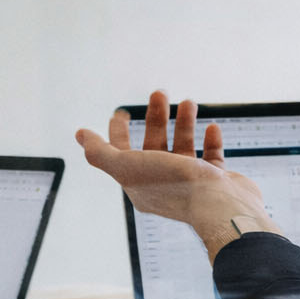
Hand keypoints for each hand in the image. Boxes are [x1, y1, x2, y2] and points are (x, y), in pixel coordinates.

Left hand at [75, 90, 281, 261]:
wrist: (219, 205)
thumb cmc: (172, 185)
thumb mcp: (125, 166)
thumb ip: (100, 152)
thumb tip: (80, 135)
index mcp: (139, 185)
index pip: (122, 155)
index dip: (117, 132)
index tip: (121, 112)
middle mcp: (164, 185)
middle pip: (154, 146)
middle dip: (155, 119)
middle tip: (159, 93)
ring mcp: (191, 185)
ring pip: (183, 149)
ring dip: (184, 124)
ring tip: (188, 102)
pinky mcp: (216, 183)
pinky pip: (212, 158)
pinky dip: (211, 141)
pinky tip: (212, 127)